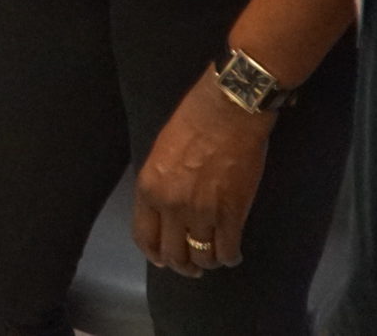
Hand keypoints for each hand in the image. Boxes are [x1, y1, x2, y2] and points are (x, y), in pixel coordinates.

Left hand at [131, 71, 274, 274]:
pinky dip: (230, 257)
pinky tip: (232, 254)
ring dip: (207, 262)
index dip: (154, 253)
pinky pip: (228, 251)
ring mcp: (202, 213)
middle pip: (173, 254)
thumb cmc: (193, 121)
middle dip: (183, 265)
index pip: (144, 237)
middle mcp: (171, 206)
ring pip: (201, 257)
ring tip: (213, 257)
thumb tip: (165, 210)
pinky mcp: (232, 214)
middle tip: (192, 265)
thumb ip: (160, 185)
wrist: (228, 111)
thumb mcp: (161, 153)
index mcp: (149, 189)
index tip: (164, 259)